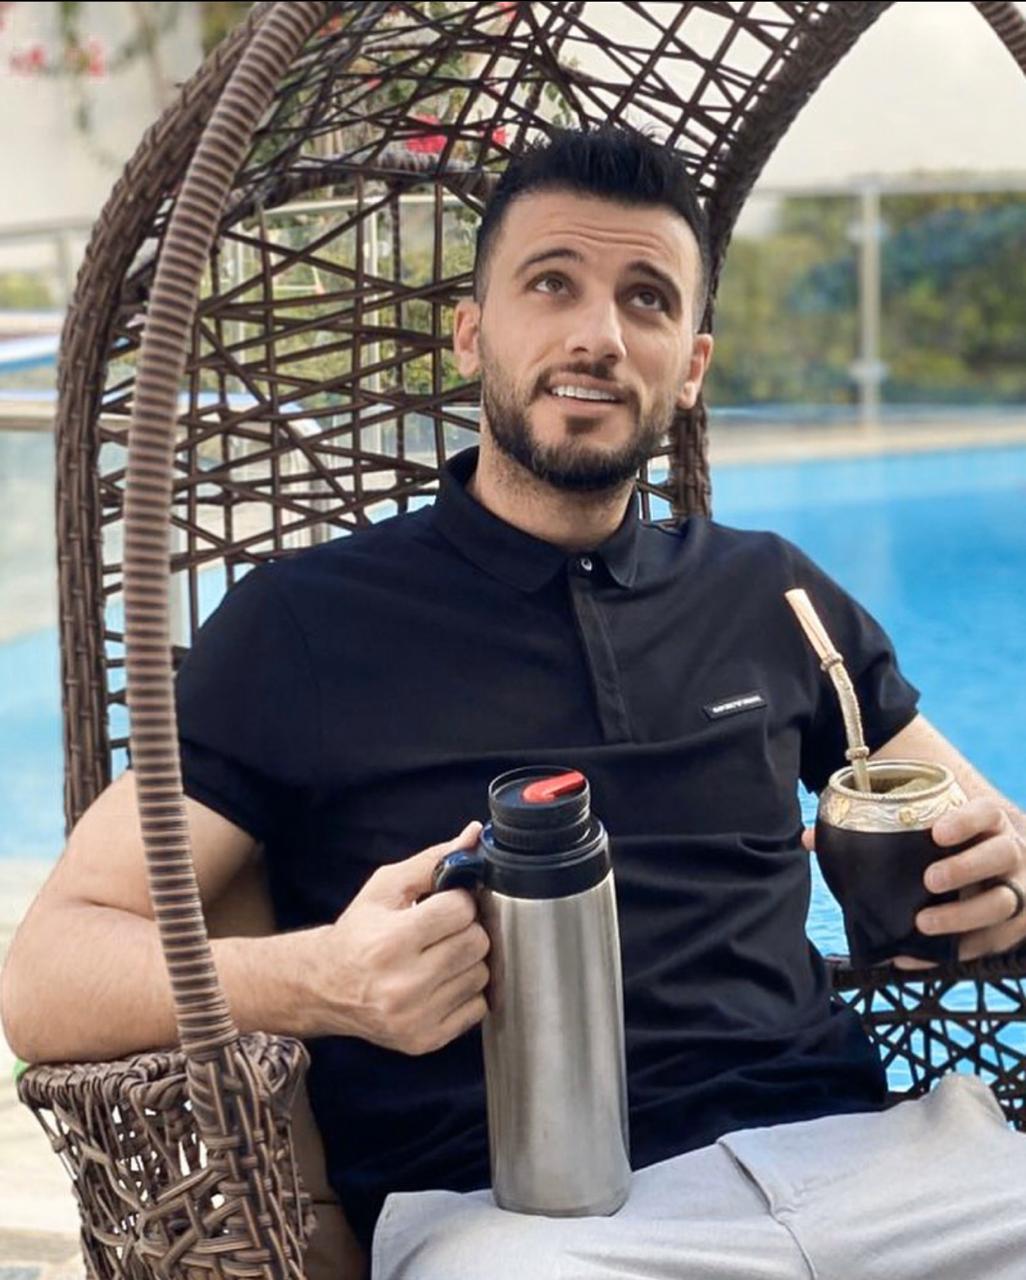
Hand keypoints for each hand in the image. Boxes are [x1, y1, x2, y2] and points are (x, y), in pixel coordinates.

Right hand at [310, 821, 490, 1052]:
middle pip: (476, 942)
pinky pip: (478, 1008)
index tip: (444, 903)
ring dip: (467, 960)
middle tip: (443, 929)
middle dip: (466, 929)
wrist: (325, 986)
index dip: (458, 900)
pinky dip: (466, 992)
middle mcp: (403, 984)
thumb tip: (473, 835)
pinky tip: (440, 982)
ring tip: (439, 956)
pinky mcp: (425, 1040)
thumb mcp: (385, 887)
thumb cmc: (359, 932)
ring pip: (481, 974)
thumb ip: (432, 860)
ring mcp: (415, 1017)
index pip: (459, 910)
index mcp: (391, 941)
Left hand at [801, 802, 1025, 968]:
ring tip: (923, 924)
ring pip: (1003, 903)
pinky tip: (922, 956)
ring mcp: (1018, 889)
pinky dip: (959, 951)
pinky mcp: (1014, 925)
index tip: (936, 831)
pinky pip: (993, 942)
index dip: (965, 821)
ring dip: (964, 916)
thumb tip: (810, 838)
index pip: (985, 813)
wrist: (991, 863)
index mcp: (988, 821)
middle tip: (928, 880)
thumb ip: (869, 826)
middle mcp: (1010, 852)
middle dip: (965, 868)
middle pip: (999, 856)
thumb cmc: (944, 844)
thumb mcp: (921, 826)